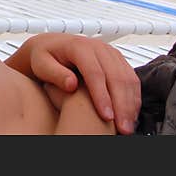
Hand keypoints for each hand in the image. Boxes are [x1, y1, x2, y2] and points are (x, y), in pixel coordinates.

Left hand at [10, 33, 140, 134]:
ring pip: (128, 78)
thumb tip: (71, 84)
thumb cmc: (45, 57)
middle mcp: (98, 47)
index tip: (105, 116)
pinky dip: (133, 98)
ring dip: (130, 104)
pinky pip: (132, 79)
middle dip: (121, 104)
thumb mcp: (42, 64)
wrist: (52, 47)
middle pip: (116, 77)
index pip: (95, 73)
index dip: (102, 95)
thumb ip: (54, 73)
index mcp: (79, 47)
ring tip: (127, 126)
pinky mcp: (118, 61)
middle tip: (122, 128)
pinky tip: (129, 116)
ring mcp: (110, 53)